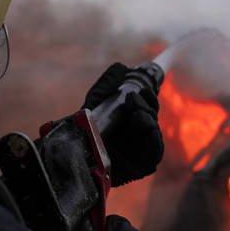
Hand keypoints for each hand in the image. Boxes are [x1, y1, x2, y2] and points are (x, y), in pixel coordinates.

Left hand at [82, 63, 163, 185]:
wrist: (73, 161)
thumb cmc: (83, 134)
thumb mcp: (92, 107)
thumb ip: (105, 87)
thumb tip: (121, 67)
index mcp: (128, 117)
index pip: (144, 102)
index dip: (147, 93)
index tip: (143, 85)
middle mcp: (137, 132)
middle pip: (151, 113)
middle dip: (146, 102)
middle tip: (133, 96)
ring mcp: (142, 148)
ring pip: (154, 127)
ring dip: (147, 114)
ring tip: (135, 108)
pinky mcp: (145, 163)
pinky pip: (155, 147)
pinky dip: (151, 132)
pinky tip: (141, 120)